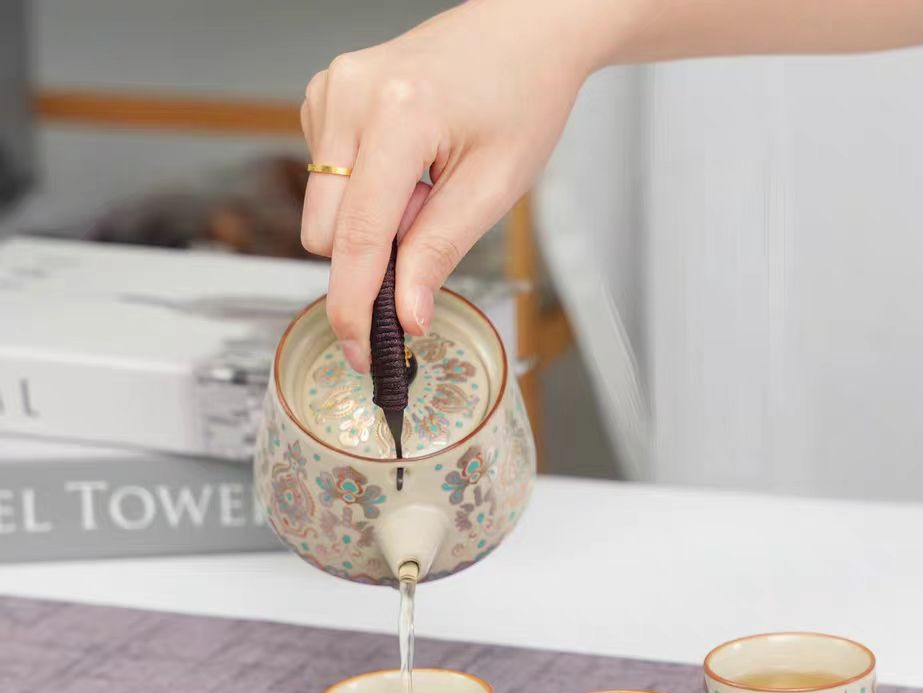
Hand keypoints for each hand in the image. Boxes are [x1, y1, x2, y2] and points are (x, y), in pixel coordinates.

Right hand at [300, 0, 595, 370]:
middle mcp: (348, 95)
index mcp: (398, 116)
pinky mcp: (324, 95)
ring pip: (321, 209)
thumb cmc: (520, 96)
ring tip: (426, 186)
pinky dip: (365, 192)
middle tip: (432, 223)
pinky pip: (326, 179)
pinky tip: (407, 166)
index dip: (355, 307)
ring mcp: (329, 90)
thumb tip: (406, 315)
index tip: (361, 351)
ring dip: (370, 222)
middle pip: (324, 232)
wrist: (522, 31)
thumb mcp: (496, 186)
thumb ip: (441, 252)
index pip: (356, 238)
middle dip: (371, 255)